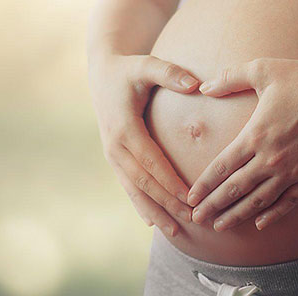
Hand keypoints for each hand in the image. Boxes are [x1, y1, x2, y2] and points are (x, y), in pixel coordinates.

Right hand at [87, 53, 199, 236]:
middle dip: (166, 203)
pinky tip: (152, 221)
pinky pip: (127, 185)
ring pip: (134, 190)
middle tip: (190, 221)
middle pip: (143, 182)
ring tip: (174, 232)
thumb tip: (195, 84)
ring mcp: (112, 154)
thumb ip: (169, 73)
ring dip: (153, 211)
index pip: (150, 161)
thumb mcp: (146, 65)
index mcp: (123, 128)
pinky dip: (140, 204)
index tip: (189, 198)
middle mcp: (114, 146)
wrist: (102, 74)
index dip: (169, 181)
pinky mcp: (114, 158)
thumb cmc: (128, 70)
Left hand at [186, 57, 297, 230]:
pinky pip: (288, 202)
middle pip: (235, 189)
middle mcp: (271, 158)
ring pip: (259, 201)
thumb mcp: (263, 70)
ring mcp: (292, 171)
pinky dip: (273, 215)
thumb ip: (230, 78)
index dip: (204, 186)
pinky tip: (260, 223)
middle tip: (196, 219)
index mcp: (255, 135)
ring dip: (237, 215)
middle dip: (213, 206)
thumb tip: (204, 86)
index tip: (190, 199)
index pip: (221, 168)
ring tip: (220, 227)